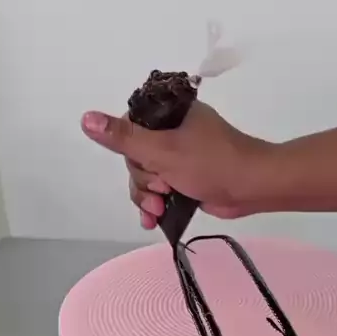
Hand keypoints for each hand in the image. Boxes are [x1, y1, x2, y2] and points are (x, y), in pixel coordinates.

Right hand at [81, 103, 272, 227]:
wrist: (252, 187)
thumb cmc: (210, 163)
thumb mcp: (162, 150)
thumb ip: (123, 138)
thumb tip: (85, 118)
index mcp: (166, 114)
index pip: (128, 131)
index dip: (130, 154)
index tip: (145, 166)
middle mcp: (171, 132)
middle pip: (135, 159)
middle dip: (143, 182)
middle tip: (161, 192)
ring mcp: (179, 157)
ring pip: (146, 179)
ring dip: (147, 198)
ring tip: (158, 210)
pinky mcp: (187, 179)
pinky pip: (160, 192)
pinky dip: (156, 206)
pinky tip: (153, 221)